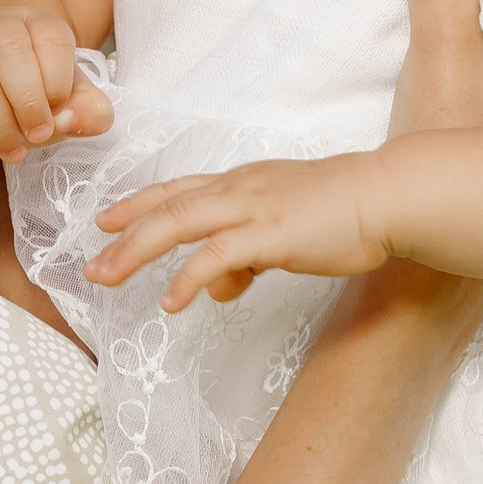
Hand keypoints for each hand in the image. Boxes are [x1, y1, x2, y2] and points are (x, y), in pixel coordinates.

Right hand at [0, 7, 114, 160]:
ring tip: (13, 150)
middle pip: (10, 49)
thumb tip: (76, 119)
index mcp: (32, 24)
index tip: (61, 114)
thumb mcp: (64, 102)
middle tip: (38, 137)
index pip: (51, 37)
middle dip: (29, 102)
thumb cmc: (23, 95)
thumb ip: (87, 111)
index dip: (60, 81)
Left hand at [90, 149, 400, 309]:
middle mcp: (240, 189)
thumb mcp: (288, 230)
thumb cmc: (347, 211)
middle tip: (93, 265)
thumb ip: (250, 254)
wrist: (388, 196)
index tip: (107, 220)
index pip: (179, 188)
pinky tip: (172, 301)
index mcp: (244, 182)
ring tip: (108, 277)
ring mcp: (253, 209)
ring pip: (179, 224)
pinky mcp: (270, 234)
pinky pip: (217, 256)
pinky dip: (189, 277)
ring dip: (138, 251)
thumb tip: (221, 287)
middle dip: (125, 235)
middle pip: (168, 207)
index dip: (139, 204)